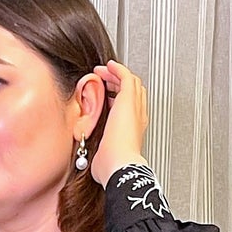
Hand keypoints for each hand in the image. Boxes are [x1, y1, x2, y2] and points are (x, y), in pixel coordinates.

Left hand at [85, 59, 148, 188]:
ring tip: (104, 71)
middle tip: (105, 81)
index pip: (131, 108)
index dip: (119, 99)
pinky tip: (108, 66)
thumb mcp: (104, 158)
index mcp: (133, 130)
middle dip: (118, 84)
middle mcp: (138, 117)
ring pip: (131, 83)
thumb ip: (101, 154)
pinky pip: (126, 76)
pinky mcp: (128, 99)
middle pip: (134, 92)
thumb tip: (94, 161)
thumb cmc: (113, 166)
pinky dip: (117, 69)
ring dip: (116, 75)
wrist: (120, 165)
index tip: (106, 98)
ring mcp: (135, 107)